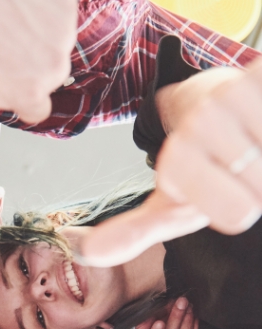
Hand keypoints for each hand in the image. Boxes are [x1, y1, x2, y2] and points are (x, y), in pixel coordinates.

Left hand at [0, 0, 76, 193]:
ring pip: (52, 41)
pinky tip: (9, 0)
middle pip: (45, 75)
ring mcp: (61, 27)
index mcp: (31, 96)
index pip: (33, 107)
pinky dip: (38, 6)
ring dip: (31, 35)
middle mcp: (54, 65)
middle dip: (22, 66)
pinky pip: (56, 9)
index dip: (11, 94)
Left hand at [79, 61, 261, 265]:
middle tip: (238, 170)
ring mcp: (236, 93)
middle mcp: (204, 121)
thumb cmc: (198, 165)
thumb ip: (133, 232)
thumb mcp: (167, 202)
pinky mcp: (259, 75)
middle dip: (257, 187)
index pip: (239, 214)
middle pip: (260, 194)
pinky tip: (260, 125)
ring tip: (252, 145)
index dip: (238, 209)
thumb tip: (85, 253)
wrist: (214, 102)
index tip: (220, 189)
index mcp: (179, 157)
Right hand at [135, 297, 198, 328]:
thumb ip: (149, 318)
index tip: (159, 322)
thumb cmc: (174, 310)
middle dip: (174, 320)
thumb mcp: (161, 310)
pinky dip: (195, 327)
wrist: (194, 308)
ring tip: (189, 307)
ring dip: (185, 323)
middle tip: (180, 303)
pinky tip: (195, 316)